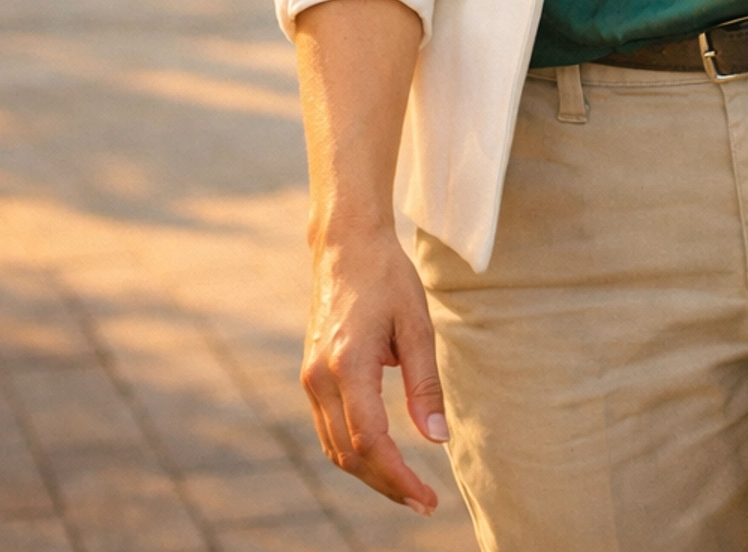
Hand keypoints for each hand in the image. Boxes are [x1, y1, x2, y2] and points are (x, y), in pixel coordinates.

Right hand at [301, 224, 447, 513]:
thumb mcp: (416, 325)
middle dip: (386, 485)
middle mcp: (320, 377)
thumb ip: (425, 384)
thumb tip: (437, 439)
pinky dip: (354, 451)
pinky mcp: (310, 375)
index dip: (398, 478)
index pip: (371, 441)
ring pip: (335, 448)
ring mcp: (309, 377)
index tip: (427, 498)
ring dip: (369, 473)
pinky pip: (328, 429)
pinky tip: (382, 456)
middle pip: (349, 454)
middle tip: (423, 501)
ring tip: (407, 487)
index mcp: (348, 364)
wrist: (345, 245)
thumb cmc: (387, 277)